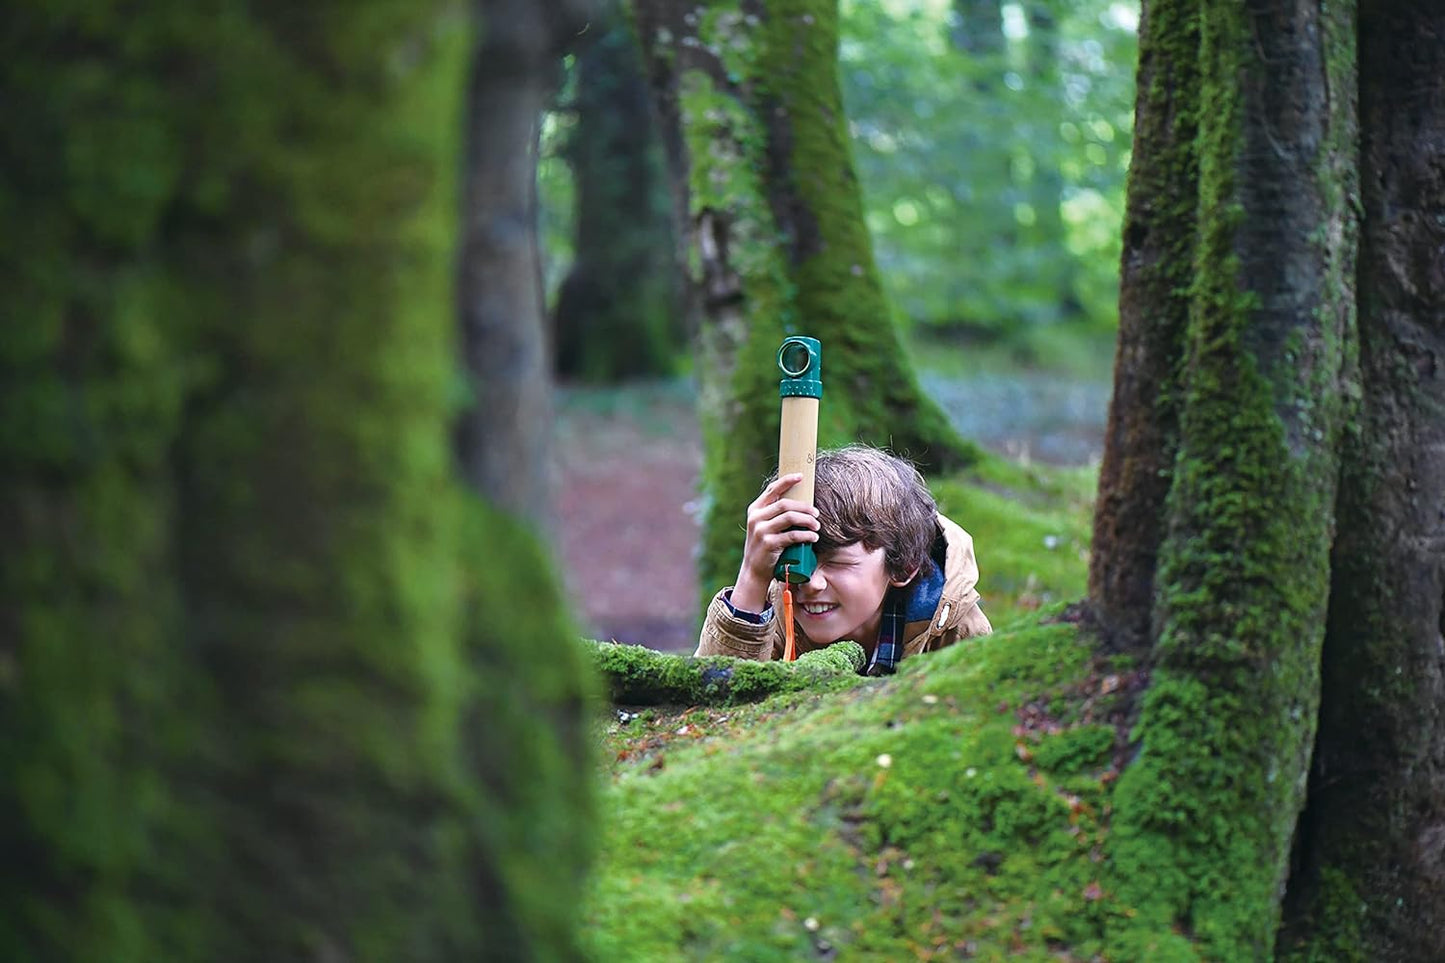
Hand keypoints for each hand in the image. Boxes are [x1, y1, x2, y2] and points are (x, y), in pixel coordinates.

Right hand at [729, 473, 818, 612]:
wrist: (754, 570)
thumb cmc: (764, 546)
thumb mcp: (763, 526)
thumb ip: (773, 513)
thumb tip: (798, 501)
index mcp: (755, 509)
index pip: (772, 490)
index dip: (787, 481)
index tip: (801, 476)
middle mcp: (756, 517)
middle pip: (785, 504)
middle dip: (804, 507)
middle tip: (816, 513)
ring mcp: (761, 530)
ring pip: (790, 517)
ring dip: (807, 520)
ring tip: (817, 526)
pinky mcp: (769, 544)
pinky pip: (792, 535)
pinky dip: (806, 535)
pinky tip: (813, 537)